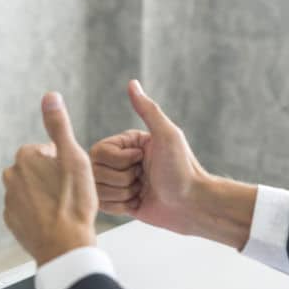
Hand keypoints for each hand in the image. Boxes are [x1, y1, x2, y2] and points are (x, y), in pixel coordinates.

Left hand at [3, 92, 96, 265]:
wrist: (65, 247)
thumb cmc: (74, 202)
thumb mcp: (73, 157)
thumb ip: (59, 125)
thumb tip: (50, 95)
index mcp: (25, 157)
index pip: (48, 151)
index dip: (64, 162)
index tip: (72, 177)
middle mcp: (11, 175)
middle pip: (38, 169)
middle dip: (52, 177)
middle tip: (70, 193)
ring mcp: (9, 199)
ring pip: (33, 189)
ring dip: (46, 195)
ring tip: (63, 208)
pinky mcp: (11, 220)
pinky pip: (27, 210)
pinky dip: (39, 213)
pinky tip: (54, 220)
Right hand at [91, 80, 255, 247]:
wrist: (192, 205)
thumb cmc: (183, 168)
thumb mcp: (166, 135)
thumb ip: (148, 110)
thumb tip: (132, 83)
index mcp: (127, 144)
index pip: (98, 151)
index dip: (119, 160)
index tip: (141, 161)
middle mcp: (120, 162)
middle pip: (95, 170)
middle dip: (121, 178)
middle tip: (144, 178)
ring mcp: (119, 182)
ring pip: (98, 189)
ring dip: (122, 193)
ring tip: (143, 191)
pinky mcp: (120, 202)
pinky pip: (103, 205)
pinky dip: (120, 205)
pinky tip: (138, 203)